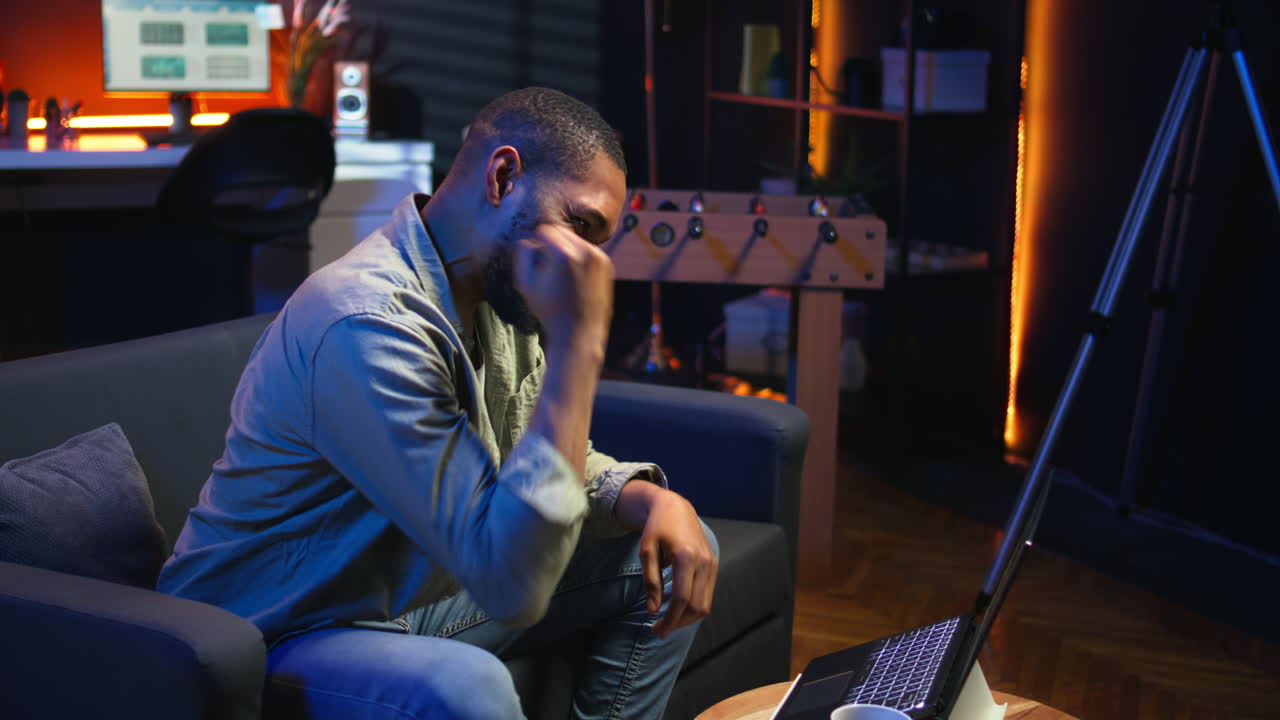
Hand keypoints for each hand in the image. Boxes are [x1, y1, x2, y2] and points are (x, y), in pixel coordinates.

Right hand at [513, 224, 613, 349]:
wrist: (579, 332)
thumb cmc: (550, 311)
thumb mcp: (525, 284)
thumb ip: (523, 254)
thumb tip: (529, 240)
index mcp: (564, 254)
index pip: (545, 230)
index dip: (537, 245)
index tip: (538, 263)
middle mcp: (585, 251)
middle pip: (561, 232)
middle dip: (552, 246)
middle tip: (549, 269)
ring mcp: (599, 257)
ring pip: (575, 240)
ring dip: (566, 250)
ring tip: (562, 276)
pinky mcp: (607, 264)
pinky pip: (587, 251)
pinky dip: (579, 259)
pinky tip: (574, 280)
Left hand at [635, 488, 717, 638]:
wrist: (676, 508)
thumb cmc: (657, 528)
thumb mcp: (647, 551)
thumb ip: (650, 581)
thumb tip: (652, 610)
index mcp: (686, 556)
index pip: (681, 599)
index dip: (670, 619)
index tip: (656, 629)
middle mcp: (704, 562)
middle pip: (697, 606)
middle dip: (678, 623)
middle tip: (659, 630)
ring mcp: (712, 564)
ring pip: (705, 604)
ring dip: (687, 618)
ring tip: (667, 622)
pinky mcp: (714, 566)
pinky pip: (707, 595)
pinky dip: (693, 607)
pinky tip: (677, 609)